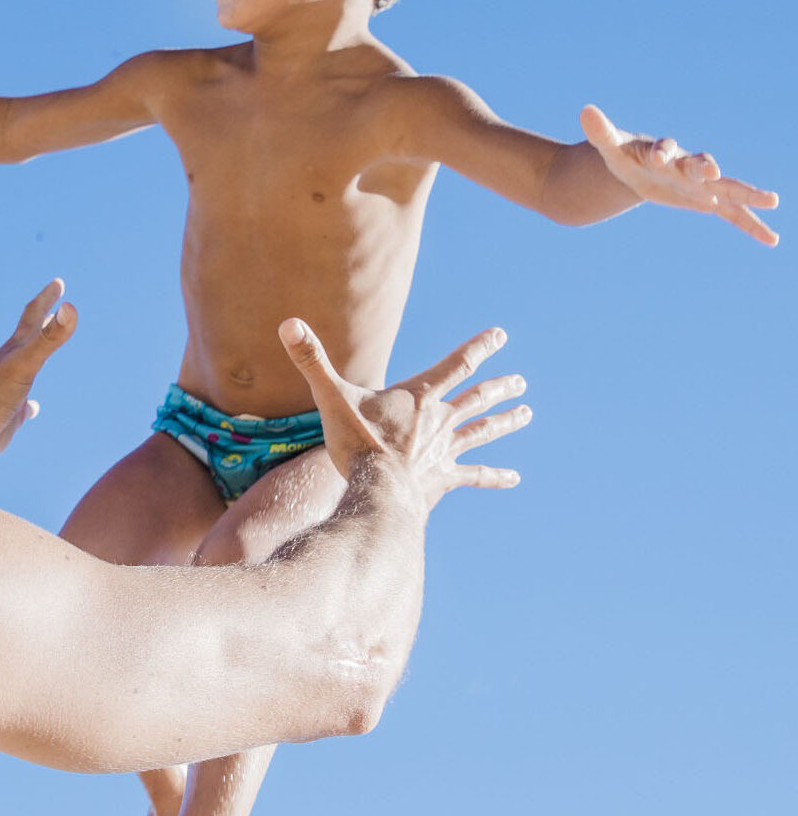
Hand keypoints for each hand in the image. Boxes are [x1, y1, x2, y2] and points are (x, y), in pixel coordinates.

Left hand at [0, 279, 77, 464]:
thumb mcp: (26, 364)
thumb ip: (49, 338)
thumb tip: (70, 308)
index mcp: (16, 350)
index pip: (33, 316)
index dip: (47, 298)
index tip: (58, 283)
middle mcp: (12, 366)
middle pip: (30, 337)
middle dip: (44, 320)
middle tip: (55, 306)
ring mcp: (10, 390)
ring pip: (26, 369)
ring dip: (36, 358)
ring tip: (42, 353)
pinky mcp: (8, 415)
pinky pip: (23, 407)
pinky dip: (29, 405)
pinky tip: (31, 408)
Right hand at [278, 320, 529, 508]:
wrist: (378, 491)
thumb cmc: (356, 444)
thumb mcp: (331, 398)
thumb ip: (312, 361)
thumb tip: (288, 323)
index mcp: (418, 397)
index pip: (456, 364)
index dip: (479, 348)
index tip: (502, 334)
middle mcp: (440, 420)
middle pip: (476, 398)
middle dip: (498, 387)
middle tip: (520, 381)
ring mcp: (445, 450)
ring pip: (482, 431)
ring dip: (505, 421)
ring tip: (527, 413)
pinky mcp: (444, 478)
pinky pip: (475, 475)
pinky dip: (495, 476)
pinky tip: (515, 478)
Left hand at [580, 104, 778, 246]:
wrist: (642, 167)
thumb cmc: (626, 155)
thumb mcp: (611, 147)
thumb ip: (601, 132)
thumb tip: (585, 110)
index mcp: (662, 152)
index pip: (663, 149)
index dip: (661, 152)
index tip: (658, 156)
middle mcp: (686, 165)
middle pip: (699, 164)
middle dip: (705, 167)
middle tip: (712, 170)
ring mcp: (700, 183)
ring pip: (727, 187)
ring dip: (747, 194)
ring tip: (772, 200)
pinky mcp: (707, 200)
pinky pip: (732, 214)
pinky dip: (750, 225)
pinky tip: (771, 240)